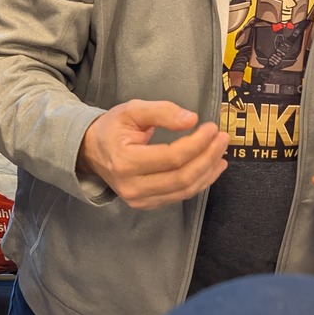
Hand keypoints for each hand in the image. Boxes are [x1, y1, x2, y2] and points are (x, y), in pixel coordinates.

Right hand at [76, 99, 227, 209]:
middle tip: (222, 139)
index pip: (171, 157)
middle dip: (208, 157)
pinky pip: (179, 196)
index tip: (211, 128)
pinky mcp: (147, 204)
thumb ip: (162, 111)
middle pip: (182, 177)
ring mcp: (139, 200)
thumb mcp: (132, 110)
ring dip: (208, 171)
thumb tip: (191, 120)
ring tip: (221, 152)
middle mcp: (132, 186)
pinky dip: (199, 182)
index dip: (197, 143)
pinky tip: (211, 167)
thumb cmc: (112, 128)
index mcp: (125, 161)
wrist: (91, 151)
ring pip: (184, 190)